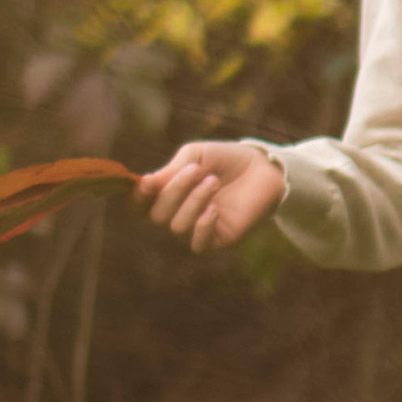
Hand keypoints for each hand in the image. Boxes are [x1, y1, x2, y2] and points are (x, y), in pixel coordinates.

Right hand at [134, 139, 286, 254]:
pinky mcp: (218, 240)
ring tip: (214, 182)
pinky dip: (202, 226)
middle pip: (158, 215)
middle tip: (198, 170)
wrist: (263, 168)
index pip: (140, 206)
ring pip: (178, 227)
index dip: (138, 198)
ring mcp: (197, 230)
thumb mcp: (195, 156)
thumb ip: (171, 170)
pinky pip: (198, 245)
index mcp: (168, 194)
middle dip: (175, 191)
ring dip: (194, 201)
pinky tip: (215, 209)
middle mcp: (178, 215)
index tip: (148, 182)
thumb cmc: (226, 160)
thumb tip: (145, 184)